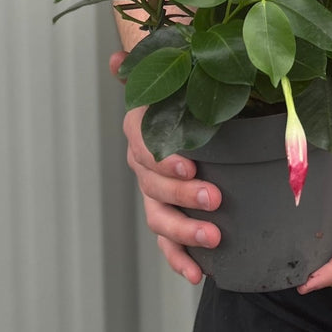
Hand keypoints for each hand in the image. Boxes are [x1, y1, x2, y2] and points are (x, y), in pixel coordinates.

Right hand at [110, 50, 221, 283]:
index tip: (190, 164)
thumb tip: (117, 58)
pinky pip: (165, 240)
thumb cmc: (177, 86)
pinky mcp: (165, 212)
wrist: (178, 103)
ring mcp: (151, 190)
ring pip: (158, 216)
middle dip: (183, 195)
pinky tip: (198, 273)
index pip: (143, 146)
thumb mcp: (170, 68)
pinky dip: (178, 259)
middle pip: (153, 185)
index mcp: (139, 127)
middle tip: (214, 197)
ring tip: (213, 237)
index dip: (164, 158)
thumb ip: (148, 64)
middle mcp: (141, 162)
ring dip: (183, 232)